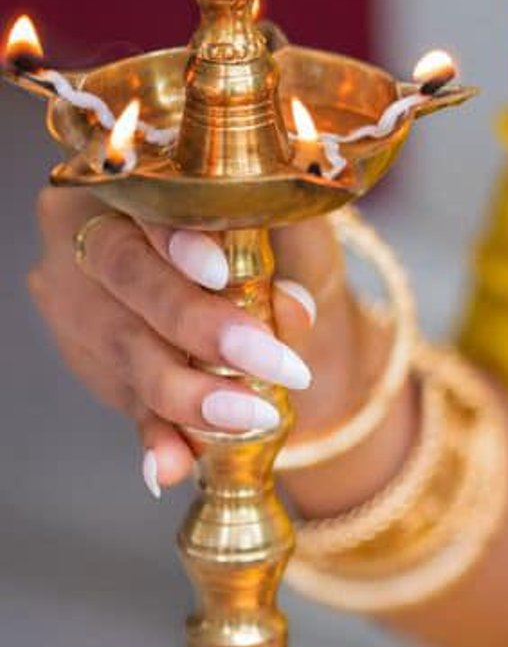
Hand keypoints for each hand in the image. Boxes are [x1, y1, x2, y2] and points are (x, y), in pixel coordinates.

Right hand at [26, 189, 371, 492]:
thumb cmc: (260, 233)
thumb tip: (292, 310)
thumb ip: (282, 253)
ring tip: (251, 416)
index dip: (175, 239)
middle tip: (272, 362)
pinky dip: (155, 437)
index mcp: (127, 181)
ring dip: (189, 392)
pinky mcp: (93, 360)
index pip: (141, 202)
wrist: (237, 277)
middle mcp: (85, 235)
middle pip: (127, 279)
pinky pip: (123, 402)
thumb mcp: (281, 230)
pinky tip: (171, 466)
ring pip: (124, 347)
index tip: (220, 272)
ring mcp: (78, 301)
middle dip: (200, 326)